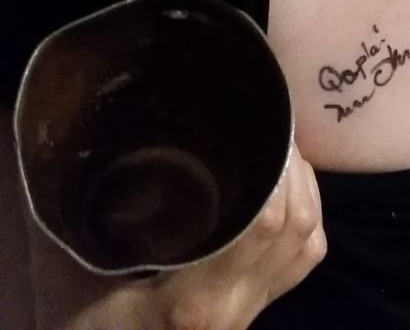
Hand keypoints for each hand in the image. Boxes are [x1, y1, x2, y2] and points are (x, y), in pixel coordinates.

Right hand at [30, 145, 325, 328]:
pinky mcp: (256, 313)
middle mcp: (235, 306)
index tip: (262, 126)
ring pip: (309, 245)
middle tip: (272, 129)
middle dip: (294, 172)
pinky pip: (303, 262)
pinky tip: (285, 193)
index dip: (278, 171)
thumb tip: (91, 154)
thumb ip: (88, 226)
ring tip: (281, 153)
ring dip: (304, 193)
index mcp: (195, 298)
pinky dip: (306, 220)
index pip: (264, 225)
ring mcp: (251, 313)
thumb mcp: (73, 281)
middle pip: (296, 228)